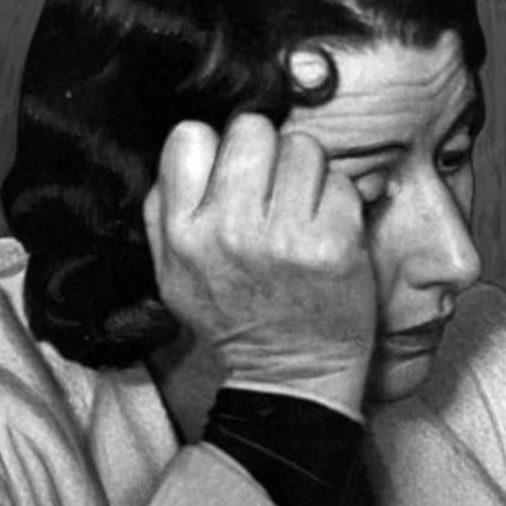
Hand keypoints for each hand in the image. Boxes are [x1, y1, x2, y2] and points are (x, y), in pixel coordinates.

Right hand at [144, 113, 374, 418]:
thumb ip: (163, 211)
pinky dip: (340, 203)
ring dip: (307, 174)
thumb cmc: (234, 319)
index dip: (216, 149)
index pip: (190, 136)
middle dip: (267, 153)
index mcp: (183, 234)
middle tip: (274, 192)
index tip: (232, 177)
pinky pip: (342, 183)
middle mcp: (229, 230)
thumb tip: (186, 144)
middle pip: (252, 129)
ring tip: (302, 213)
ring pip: (303, 147)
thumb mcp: (172, 275)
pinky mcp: (334, 244)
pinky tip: (327, 234)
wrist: (290, 376)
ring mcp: (284, 237)